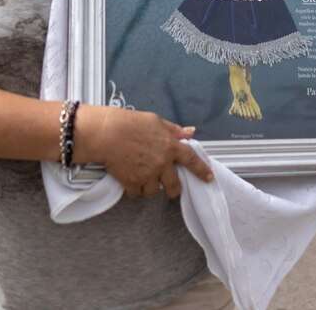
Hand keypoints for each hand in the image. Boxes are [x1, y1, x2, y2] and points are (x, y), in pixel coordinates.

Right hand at [75, 105, 213, 199]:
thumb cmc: (129, 123)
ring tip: (143, 178)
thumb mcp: (156, 121)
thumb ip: (174, 130)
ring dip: (151, 187)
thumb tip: (190, 132)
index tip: (208, 178)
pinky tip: (131, 181)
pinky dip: (135, 190)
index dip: (202, 170)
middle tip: (171, 187)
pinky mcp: (133, 183)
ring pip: (155, 191)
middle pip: (174, 185)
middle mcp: (162, 163)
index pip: (191, 160)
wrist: (107, 134)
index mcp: (170, 146)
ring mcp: (148, 175)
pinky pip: (137, 194)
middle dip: (174, 189)